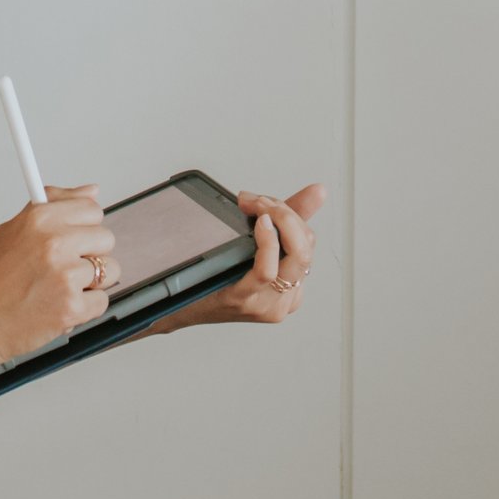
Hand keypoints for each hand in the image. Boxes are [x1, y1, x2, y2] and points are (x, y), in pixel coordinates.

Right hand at [0, 189, 111, 373]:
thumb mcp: (11, 231)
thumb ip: (54, 207)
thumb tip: (92, 191)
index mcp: (38, 218)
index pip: (91, 208)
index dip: (84, 225)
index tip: (75, 236)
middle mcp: (54, 242)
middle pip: (105, 238)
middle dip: (90, 254)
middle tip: (64, 267)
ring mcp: (64, 275)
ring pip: (109, 270)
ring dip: (90, 282)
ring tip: (58, 289)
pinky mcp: (71, 307)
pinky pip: (101, 301)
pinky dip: (85, 309)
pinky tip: (57, 307)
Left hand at [151, 185, 326, 333]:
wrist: (178, 306)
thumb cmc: (216, 274)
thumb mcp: (255, 243)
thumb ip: (288, 218)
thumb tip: (320, 191)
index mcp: (292, 287)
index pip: (308, 242)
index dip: (290, 214)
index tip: (264, 200)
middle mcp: (285, 299)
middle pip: (306, 246)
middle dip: (285, 212)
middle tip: (258, 200)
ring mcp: (268, 303)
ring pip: (296, 255)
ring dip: (278, 219)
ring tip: (256, 206)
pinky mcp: (246, 301)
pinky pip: (267, 270)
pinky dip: (268, 241)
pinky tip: (260, 225)